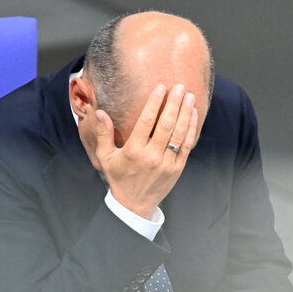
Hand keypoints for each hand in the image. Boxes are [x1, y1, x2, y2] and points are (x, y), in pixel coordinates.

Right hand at [94, 83, 199, 217]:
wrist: (133, 204)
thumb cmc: (118, 177)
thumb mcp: (105, 156)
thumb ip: (103, 133)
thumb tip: (100, 112)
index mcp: (133, 151)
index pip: (146, 121)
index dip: (155, 102)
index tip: (161, 87)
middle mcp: (151, 156)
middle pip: (166, 125)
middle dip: (174, 103)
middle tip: (180, 87)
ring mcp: (166, 163)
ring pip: (178, 134)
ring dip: (185, 113)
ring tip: (189, 96)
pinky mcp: (177, 169)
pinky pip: (186, 146)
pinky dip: (191, 129)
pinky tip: (193, 115)